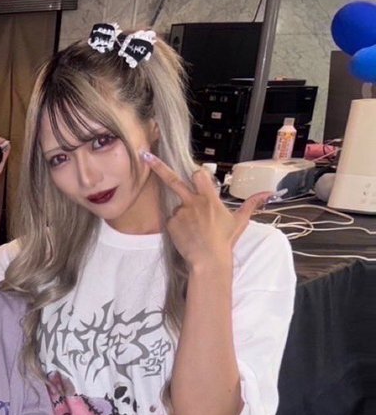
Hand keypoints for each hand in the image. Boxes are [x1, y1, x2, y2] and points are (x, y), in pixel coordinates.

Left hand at [142, 150, 268, 272]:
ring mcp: (179, 213)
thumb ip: (252, 204)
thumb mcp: (240, 221)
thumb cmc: (225, 240)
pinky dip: (178, 225)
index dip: (197, 174)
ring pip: (179, 208)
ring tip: (196, 230)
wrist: (208, 259)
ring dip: (184, 215)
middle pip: (173, 180)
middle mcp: (192, 202)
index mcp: (209, 198)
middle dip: (158, 167)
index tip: (195, 174)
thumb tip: (269, 193)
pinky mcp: (170, 223)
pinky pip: (172, 220)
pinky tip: (187, 235)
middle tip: (145, 156)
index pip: (199, 175)